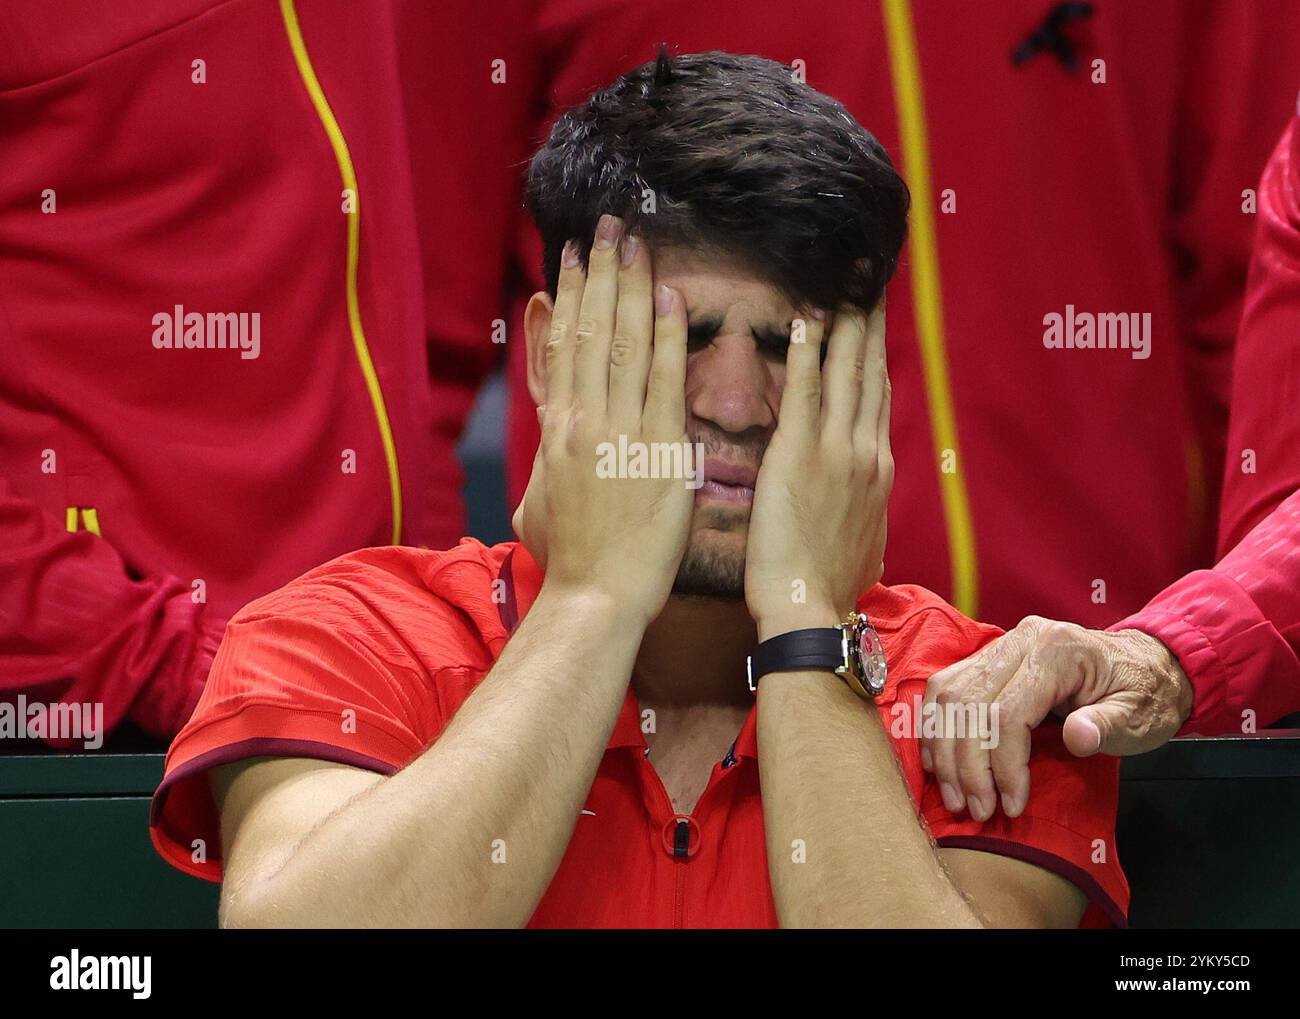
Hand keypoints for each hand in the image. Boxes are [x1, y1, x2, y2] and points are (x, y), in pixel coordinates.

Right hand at [512, 215, 692, 623]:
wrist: (595, 596)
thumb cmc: (571, 561)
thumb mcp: (539, 504)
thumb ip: (548, 464)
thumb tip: (555, 441)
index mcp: (558, 430)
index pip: (562, 349)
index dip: (567, 298)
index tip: (570, 258)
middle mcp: (582, 420)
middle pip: (589, 331)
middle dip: (598, 273)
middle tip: (606, 226)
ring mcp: (618, 431)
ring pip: (622, 344)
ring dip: (629, 287)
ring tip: (634, 241)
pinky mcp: (656, 450)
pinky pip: (663, 381)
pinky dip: (665, 337)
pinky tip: (671, 299)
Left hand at [745, 302, 891, 638]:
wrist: (812, 609)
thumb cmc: (828, 586)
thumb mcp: (862, 544)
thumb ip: (862, 514)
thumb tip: (864, 514)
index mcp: (878, 470)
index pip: (879, 398)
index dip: (878, 356)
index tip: (876, 322)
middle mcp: (866, 451)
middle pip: (870, 374)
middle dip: (869, 324)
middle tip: (868, 282)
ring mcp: (836, 451)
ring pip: (845, 373)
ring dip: (844, 325)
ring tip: (843, 285)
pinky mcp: (798, 456)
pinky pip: (803, 393)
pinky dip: (804, 354)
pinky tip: (802, 321)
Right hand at [921, 617, 1194, 819]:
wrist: (1144, 665)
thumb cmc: (1143, 695)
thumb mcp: (1139, 716)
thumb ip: (1107, 725)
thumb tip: (1078, 738)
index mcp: (1057, 650)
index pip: (1008, 711)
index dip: (1003, 764)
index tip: (1010, 805)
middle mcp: (1020, 640)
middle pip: (969, 703)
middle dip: (966, 764)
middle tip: (976, 809)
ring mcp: (1000, 646)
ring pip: (948, 695)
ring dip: (944, 750)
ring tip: (955, 796)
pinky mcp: (987, 658)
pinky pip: (946, 689)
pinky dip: (936, 728)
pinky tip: (940, 763)